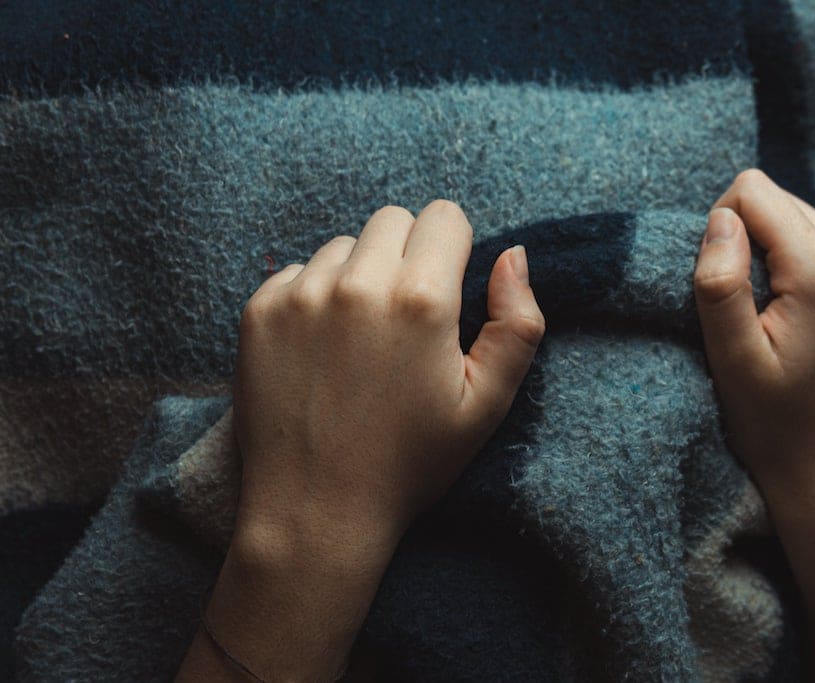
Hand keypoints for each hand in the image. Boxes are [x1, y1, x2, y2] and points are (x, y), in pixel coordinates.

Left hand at [232, 199, 543, 551]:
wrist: (315, 511)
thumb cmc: (409, 463)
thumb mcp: (488, 405)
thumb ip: (518, 324)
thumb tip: (514, 254)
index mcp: (421, 300)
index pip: (444, 216)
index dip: (454, 250)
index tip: (447, 295)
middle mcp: (356, 283)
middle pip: (394, 220)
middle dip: (409, 254)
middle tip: (406, 319)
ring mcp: (300, 294)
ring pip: (344, 245)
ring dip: (360, 275)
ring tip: (362, 341)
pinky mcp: (259, 310)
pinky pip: (298, 271)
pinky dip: (316, 295)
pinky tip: (323, 350)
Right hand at [693, 170, 814, 681]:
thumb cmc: (775, 424)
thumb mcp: (731, 360)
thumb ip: (720, 284)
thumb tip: (719, 218)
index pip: (754, 192)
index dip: (719, 228)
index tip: (720, 286)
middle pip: (781, 201)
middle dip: (748, 239)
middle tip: (742, 308)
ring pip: (803, 220)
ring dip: (772, 254)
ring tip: (767, 315)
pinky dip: (798, 267)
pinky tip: (792, 317)